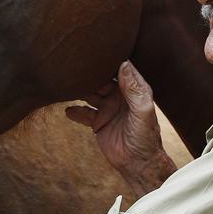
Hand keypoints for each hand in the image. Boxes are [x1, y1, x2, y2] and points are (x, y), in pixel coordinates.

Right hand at [65, 61, 174, 193]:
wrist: (138, 164)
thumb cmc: (145, 137)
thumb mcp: (142, 111)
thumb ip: (134, 89)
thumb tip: (124, 64)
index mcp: (134, 91)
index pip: (121, 69)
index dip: (110, 59)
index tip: (96, 49)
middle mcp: (120, 97)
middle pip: (101, 80)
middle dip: (89, 74)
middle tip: (74, 67)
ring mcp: (108, 109)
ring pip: (90, 94)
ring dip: (79, 90)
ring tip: (66, 86)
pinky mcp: (98, 122)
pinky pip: (83, 113)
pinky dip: (74, 111)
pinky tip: (68, 111)